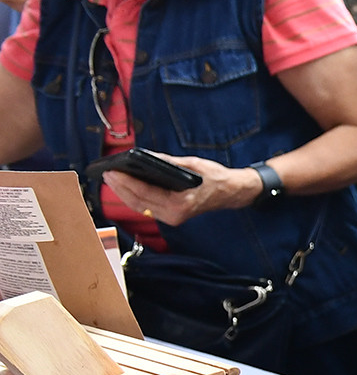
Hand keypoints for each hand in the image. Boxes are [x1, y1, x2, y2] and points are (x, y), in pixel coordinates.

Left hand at [103, 154, 258, 225]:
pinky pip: (146, 208)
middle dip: (120, 188)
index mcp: (180, 204)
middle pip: (138, 203)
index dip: (126, 182)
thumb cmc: (216, 178)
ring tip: (112, 179)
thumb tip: (145, 156)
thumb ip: (168, 162)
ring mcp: (172, 218)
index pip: (145, 193)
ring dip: (124, 194)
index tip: (113, 172)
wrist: (231, 192)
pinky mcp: (170, 216)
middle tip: (107, 174)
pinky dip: (134, 198)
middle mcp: (174, 215)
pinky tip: (125, 188)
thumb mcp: (193, 164)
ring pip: (139, 207)